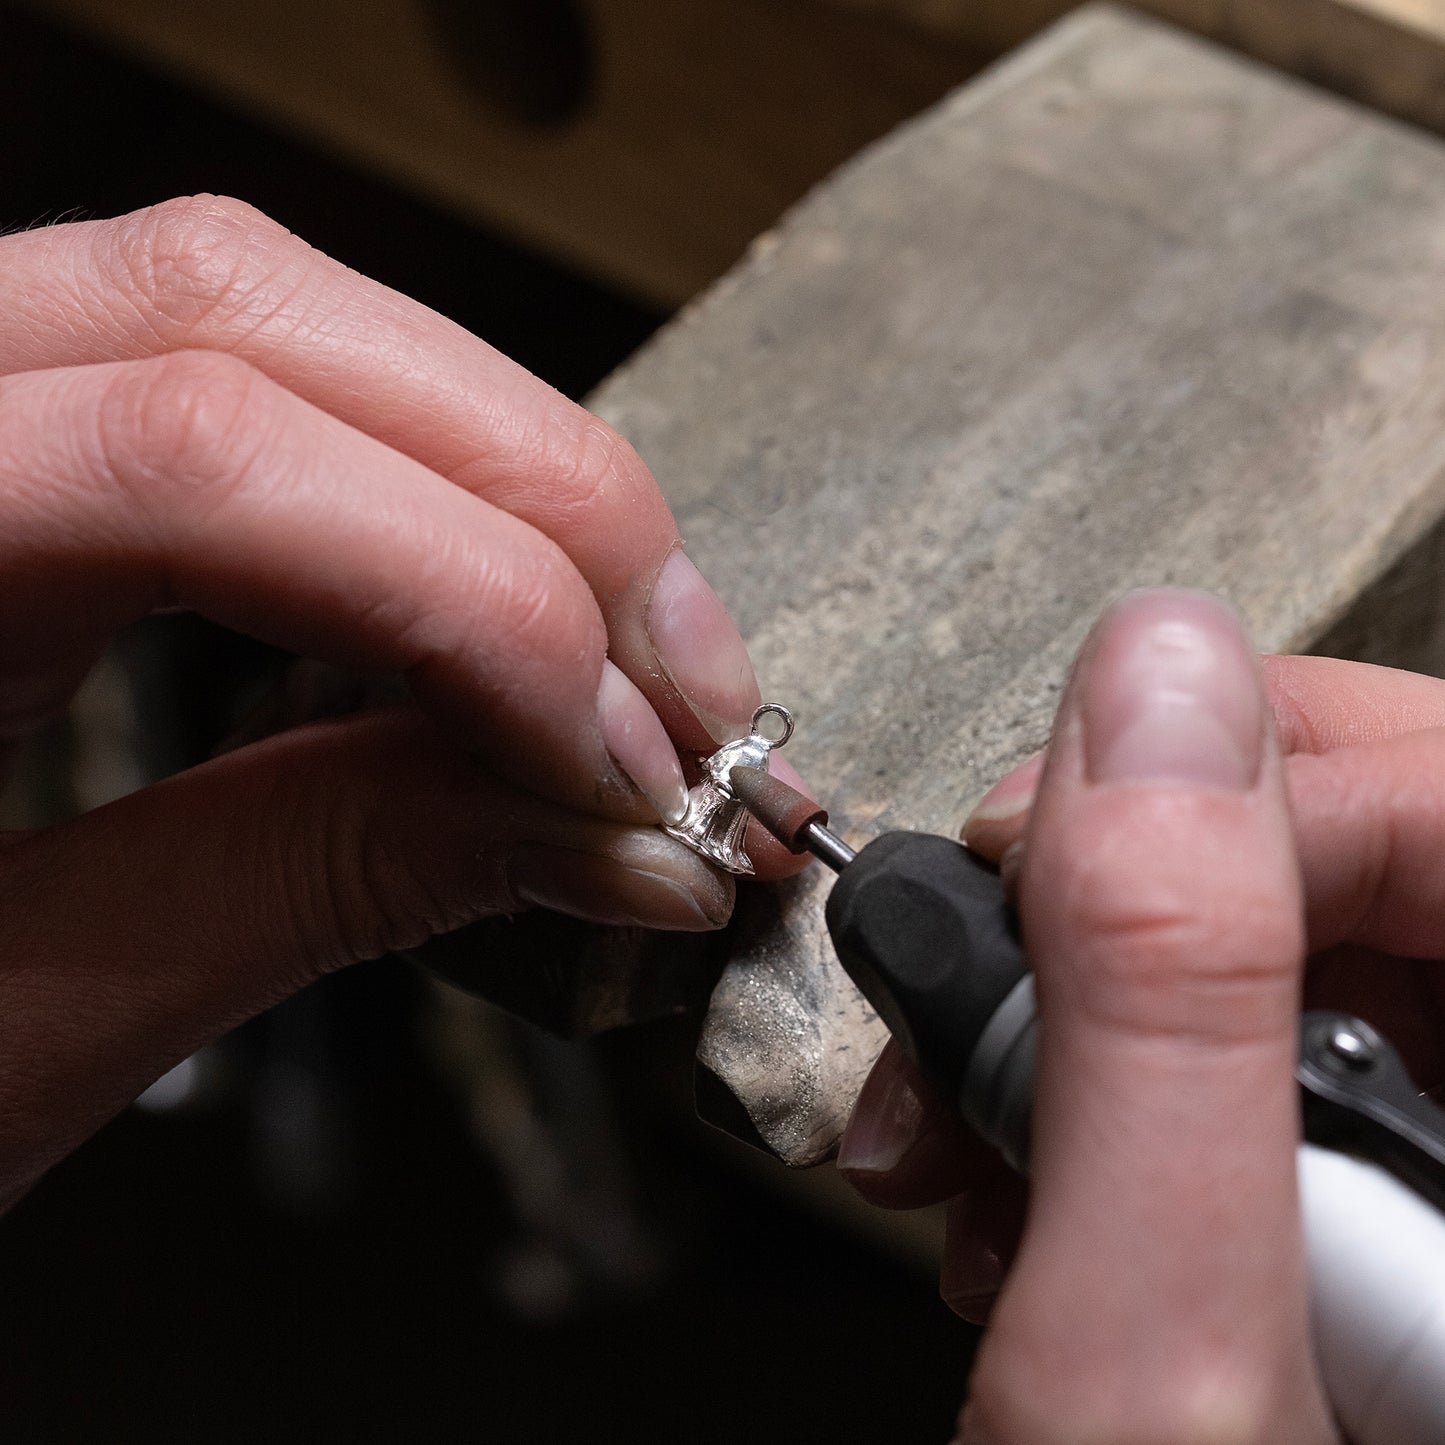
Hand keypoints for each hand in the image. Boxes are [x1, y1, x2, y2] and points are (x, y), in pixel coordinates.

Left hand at [0, 196, 801, 1207]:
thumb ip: (303, 888)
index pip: (187, 454)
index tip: (625, 770)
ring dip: (496, 472)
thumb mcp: (0, 1034)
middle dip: (533, 501)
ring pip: (261, 312)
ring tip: (632, 649)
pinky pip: (237, 382)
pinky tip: (501, 608)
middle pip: (246, 319)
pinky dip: (413, 485)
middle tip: (689, 688)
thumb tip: (596, 838)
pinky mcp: (3, 442)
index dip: (466, 601)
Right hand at [843, 590, 1355, 1441]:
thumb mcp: (1144, 1379)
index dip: (1287, 785)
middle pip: (1391, 869)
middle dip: (1141, 903)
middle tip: (990, 972)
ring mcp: (1432, 1200)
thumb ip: (1159, 1009)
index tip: (1069, 835)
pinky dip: (1089, 1089)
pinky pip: (1230, 1053)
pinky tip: (1005, 1183)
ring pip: (1286, 955)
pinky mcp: (1346, 1216)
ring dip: (1080, 1011)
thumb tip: (1154, 679)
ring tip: (962, 1128)